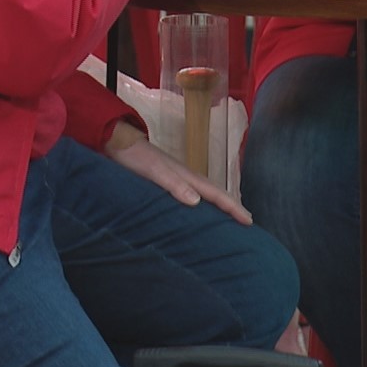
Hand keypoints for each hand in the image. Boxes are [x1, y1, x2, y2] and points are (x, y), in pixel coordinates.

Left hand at [105, 122, 252, 224]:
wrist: (118, 144)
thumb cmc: (136, 158)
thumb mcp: (154, 171)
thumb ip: (174, 184)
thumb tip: (197, 201)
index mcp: (187, 175)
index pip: (216, 193)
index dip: (233, 206)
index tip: (249, 220)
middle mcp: (186, 177)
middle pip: (215, 193)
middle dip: (232, 206)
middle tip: (247, 222)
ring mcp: (177, 179)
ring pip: (205, 194)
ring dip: (219, 206)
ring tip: (229, 219)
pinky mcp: (167, 182)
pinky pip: (192, 195)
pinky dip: (202, 204)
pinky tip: (198, 211)